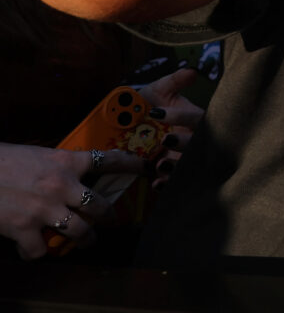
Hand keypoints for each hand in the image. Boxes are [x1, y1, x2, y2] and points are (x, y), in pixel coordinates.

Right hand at [0, 143, 143, 258]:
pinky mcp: (23, 229)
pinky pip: (40, 250)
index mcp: (65, 162)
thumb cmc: (3, 160)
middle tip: (108, 218)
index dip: (131, 164)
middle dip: (107, 215)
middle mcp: (61, 186)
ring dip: (84, 238)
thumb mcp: (36, 154)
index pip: (108, 160)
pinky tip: (34, 248)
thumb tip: (71, 173)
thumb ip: (57, 165)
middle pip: (99, 205)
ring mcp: (44, 209)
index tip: (145, 167)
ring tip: (85, 240)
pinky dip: (37, 252)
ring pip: (80, 231)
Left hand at [137, 67, 205, 187]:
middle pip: (197, 144)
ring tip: (160, 163)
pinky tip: (156, 182)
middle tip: (165, 139)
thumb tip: (193, 70)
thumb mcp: (160, 90)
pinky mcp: (170, 173)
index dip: (180, 116)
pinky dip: (166, 183)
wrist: (130, 127)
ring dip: (176, 166)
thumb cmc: (150, 105)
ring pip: (187, 164)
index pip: (196, 118)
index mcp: (193, 120)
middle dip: (183, 143)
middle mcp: (192, 139)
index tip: (157, 113)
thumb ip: (175, 81)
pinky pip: (174, 181)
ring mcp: (182, 157)